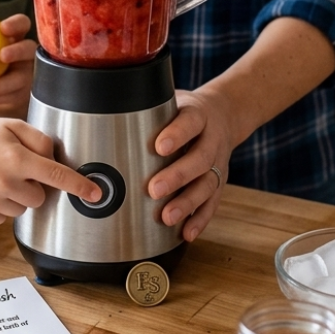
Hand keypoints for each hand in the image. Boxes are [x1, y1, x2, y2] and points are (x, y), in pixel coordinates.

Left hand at [0, 14, 36, 117]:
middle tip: (1, 56)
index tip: (3, 27)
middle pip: (29, 48)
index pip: (22, 23)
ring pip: (21, 77)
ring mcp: (27, 74)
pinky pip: (13, 96)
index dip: (15, 24)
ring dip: (2, 84)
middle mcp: (24, 54)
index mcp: (13, 37)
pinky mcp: (25, 94)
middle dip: (17, 51)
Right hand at [0, 112, 100, 223]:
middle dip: (35, 185)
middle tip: (18, 168)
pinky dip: (2, 205)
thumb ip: (41, 141)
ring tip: (0, 176)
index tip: (95, 194)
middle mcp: (3, 182)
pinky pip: (4, 218)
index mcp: (15, 158)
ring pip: (23, 209)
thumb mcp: (15, 126)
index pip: (56, 176)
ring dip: (18, 196)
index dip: (79, 186)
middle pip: (40, 197)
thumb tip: (56, 162)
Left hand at [147, 86, 233, 242]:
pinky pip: (212, 203)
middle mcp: (212, 140)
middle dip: (178, 176)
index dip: (177, 134)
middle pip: (200, 159)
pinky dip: (200, 219)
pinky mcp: (220, 182)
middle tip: (154, 189)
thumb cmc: (186, 112)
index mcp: (199, 115)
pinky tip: (186, 233)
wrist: (224, 114)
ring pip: (207, 184)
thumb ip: (151, 108)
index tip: (159, 146)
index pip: (190, 122)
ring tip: (167, 216)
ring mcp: (218, 163)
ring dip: (187, 203)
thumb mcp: (173, 100)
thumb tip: (109, 109)